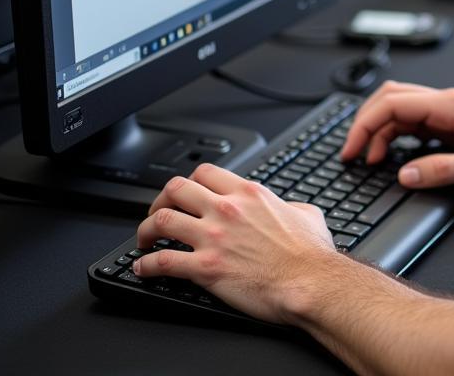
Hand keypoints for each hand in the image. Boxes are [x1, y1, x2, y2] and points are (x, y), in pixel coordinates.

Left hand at [133, 164, 339, 324]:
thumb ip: (290, 206)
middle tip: (158, 213)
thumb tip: (289, 209)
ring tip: (144, 240)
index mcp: (249, 193)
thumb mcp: (307, 213)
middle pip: (176, 189)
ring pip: (162, 220)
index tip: (185, 194)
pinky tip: (143, 269)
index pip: (205, 172)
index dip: (189, 181)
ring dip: (146, 230)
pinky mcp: (205, 268)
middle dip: (160, 200)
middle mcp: (226, 209)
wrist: (309, 282)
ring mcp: (213, 237)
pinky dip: (146, 265)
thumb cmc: (310, 253)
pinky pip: (162, 262)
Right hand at [341, 81, 453, 188]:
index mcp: (450, 105)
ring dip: (378, 129)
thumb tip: (406, 175)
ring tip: (369, 158)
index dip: (365, 125)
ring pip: (398, 107)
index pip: (393, 103)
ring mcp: (446, 109)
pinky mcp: (448, 120)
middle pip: (389, 98)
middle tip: (351, 152)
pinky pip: (411, 120)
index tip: (352, 149)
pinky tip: (391, 154)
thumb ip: (443, 170)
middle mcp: (445, 101)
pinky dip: (393, 134)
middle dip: (364, 123)